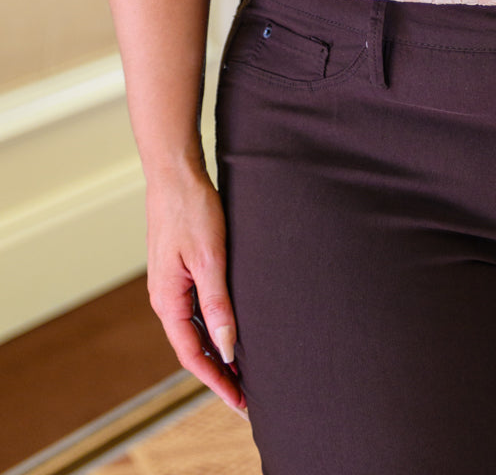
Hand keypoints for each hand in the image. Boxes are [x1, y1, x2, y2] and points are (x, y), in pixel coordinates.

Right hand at [145, 169, 247, 417]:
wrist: (176, 174)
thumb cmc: (192, 210)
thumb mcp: (210, 259)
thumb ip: (218, 304)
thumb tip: (226, 347)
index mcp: (168, 300)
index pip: (193, 355)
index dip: (217, 381)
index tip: (240, 402)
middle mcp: (166, 298)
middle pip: (193, 347)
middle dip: (219, 373)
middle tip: (249, 394)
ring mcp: (172, 285)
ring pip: (195, 329)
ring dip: (218, 351)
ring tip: (246, 369)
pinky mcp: (180, 270)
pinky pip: (197, 309)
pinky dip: (214, 326)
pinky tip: (233, 329)